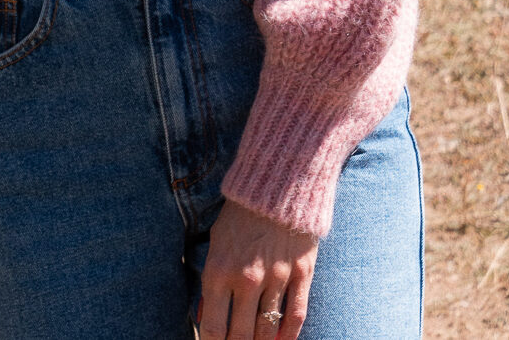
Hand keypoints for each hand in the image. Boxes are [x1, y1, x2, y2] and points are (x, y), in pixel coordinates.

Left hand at [197, 199, 316, 339]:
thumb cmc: (240, 215)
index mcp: (219, 270)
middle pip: (240, 337)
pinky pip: (296, 316)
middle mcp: (246, 279)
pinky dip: (288, 337)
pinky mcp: (302, 273)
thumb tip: (207, 314)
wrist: (277, 182)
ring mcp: (276, 278)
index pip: (212, 328)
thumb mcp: (216, 242)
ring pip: (267, 331)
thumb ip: (212, 280)